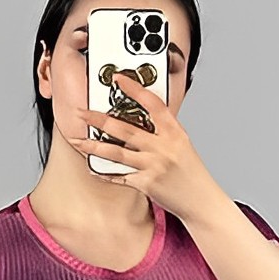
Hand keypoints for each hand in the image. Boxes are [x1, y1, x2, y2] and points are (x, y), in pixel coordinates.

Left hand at [68, 72, 223, 223]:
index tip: (118, 79)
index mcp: (174, 131)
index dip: (134, 89)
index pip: (152, 103)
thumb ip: (162, 130)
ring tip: (78, 141)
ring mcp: (153, 166)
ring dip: (94, 146)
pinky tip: (92, 166)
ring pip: (117, 153)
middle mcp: (163, 147)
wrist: (200, 199)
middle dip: (100, 120)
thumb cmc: (190, 172)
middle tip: (82, 114)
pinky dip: (104, 172)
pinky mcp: (146, 184)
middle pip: (126, 129)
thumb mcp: (181, 143)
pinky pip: (120, 176)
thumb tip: (140, 118)